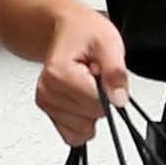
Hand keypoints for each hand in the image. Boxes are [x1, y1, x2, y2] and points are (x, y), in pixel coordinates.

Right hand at [36, 4, 129, 146]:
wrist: (65, 29)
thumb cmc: (83, 32)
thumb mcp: (107, 42)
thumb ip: (115, 72)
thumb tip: (119, 99)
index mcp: (60, 74)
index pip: (97, 104)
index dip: (108, 89)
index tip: (99, 70)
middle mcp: (48, 91)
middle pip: (91, 117)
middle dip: (100, 98)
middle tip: (92, 74)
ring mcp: (47, 104)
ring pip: (83, 129)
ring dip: (91, 109)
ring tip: (85, 83)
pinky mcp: (49, 112)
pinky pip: (73, 134)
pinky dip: (83, 121)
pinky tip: (80, 98)